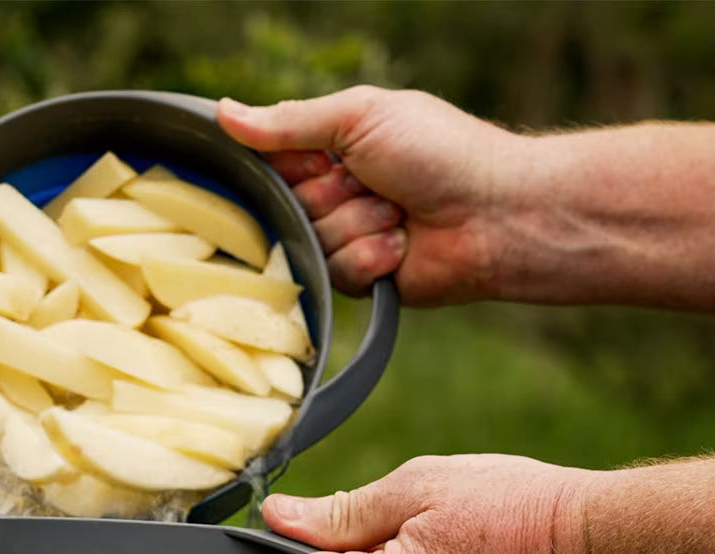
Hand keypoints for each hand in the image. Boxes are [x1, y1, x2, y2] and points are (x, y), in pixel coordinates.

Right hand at [217, 86, 525, 303]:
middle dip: (331, 194)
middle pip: (288, 206)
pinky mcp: (362, 279)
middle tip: (372, 182)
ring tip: (397, 214)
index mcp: (333, 148)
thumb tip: (223, 113)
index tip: (322, 159)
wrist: (491, 214)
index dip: (290, 164)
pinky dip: (370, 256)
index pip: (273, 161)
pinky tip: (401, 246)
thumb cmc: (438, 152)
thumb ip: (289, 122)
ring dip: (358, 225)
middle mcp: (335, 194)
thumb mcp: (359, 117)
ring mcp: (348, 237)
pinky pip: (336, 275)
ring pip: (311, 243)